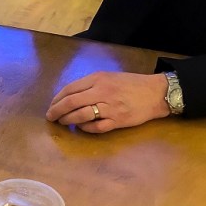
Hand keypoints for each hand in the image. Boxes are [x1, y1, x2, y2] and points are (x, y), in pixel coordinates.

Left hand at [46, 71, 169, 132]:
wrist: (154, 93)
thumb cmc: (130, 83)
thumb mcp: (108, 77)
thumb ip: (90, 84)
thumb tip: (69, 95)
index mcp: (98, 79)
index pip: (70, 89)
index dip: (57, 99)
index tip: (51, 105)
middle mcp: (102, 92)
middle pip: (71, 102)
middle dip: (57, 111)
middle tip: (50, 117)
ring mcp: (110, 108)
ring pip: (81, 115)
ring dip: (68, 120)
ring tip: (63, 122)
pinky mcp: (117, 121)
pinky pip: (95, 127)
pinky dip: (85, 128)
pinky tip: (81, 128)